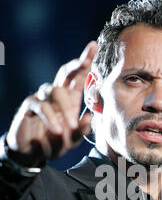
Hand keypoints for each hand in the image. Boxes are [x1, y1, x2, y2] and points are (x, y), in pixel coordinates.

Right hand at [6, 41, 97, 166]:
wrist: (33, 153)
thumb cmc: (55, 142)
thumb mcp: (73, 139)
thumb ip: (82, 130)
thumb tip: (90, 117)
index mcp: (71, 98)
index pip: (79, 76)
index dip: (86, 61)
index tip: (95, 46)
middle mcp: (57, 94)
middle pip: (65, 73)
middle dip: (76, 65)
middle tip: (85, 61)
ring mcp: (42, 98)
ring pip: (55, 91)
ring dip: (65, 108)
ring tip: (71, 125)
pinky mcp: (29, 107)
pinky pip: (41, 106)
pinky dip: (50, 117)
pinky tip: (57, 129)